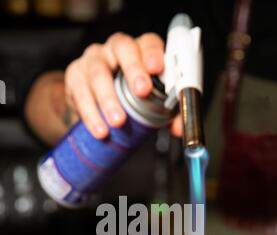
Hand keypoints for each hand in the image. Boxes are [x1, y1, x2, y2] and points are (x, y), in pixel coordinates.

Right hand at [64, 32, 181, 138]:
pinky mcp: (74, 77)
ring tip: (118, 122)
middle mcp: (114, 50)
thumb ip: (168, 115)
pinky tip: (100, 129)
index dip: (153, 53)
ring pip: (98, 73)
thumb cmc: (127, 100)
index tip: (158, 68)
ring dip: (109, 99)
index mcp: (138, 51)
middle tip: (142, 91)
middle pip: (123, 48)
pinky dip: (91, 114)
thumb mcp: (150, 105)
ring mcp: (93, 61)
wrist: (95, 109)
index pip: (147, 43)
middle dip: (134, 69)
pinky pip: (80, 94)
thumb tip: (180, 129)